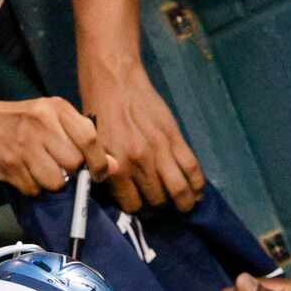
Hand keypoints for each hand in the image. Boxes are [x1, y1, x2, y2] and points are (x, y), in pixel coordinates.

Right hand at [0, 91, 115, 199]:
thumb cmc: (21, 120)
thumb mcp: (52, 118)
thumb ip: (82, 139)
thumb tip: (113, 166)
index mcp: (56, 108)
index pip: (89, 138)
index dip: (99, 162)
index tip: (98, 173)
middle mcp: (41, 124)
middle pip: (74, 164)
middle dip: (71, 172)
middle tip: (58, 165)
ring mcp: (24, 145)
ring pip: (55, 182)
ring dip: (51, 182)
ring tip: (39, 168)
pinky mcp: (10, 165)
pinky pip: (34, 189)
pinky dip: (32, 186)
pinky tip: (23, 171)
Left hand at [80, 62, 201, 212]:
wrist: (115, 81)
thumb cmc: (97, 112)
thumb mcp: (93, 147)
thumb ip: (106, 172)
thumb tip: (118, 193)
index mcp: (117, 168)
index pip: (132, 205)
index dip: (136, 208)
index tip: (138, 205)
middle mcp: (140, 163)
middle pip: (157, 200)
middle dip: (158, 206)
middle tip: (158, 203)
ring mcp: (160, 150)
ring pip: (179, 189)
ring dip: (183, 202)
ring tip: (183, 205)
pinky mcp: (175, 137)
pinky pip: (191, 167)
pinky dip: (197, 184)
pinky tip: (197, 192)